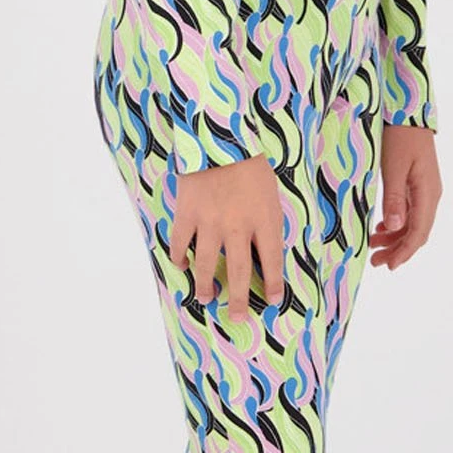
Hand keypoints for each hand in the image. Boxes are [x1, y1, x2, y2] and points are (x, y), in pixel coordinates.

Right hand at [169, 153, 285, 313]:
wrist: (220, 135)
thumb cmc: (251, 163)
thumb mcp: (271, 192)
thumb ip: (268, 220)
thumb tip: (264, 250)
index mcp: (264, 219)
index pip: (272, 261)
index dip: (273, 284)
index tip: (272, 301)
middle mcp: (237, 226)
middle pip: (238, 272)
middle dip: (238, 299)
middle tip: (236, 318)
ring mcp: (209, 221)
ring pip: (205, 264)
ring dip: (205, 285)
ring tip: (205, 297)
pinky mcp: (187, 212)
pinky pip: (180, 243)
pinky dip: (179, 257)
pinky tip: (183, 265)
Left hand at [370, 124, 440, 270]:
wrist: (409, 110)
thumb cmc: (400, 136)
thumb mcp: (393, 167)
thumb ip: (393, 198)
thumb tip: (395, 228)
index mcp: (427, 193)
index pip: (418, 233)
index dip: (404, 252)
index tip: (388, 266)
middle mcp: (430, 195)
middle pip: (417, 232)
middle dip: (397, 249)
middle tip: (375, 261)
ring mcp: (425, 189)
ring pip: (413, 223)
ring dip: (395, 237)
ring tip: (374, 245)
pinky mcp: (417, 182)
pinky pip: (411, 210)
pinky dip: (397, 222)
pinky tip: (382, 226)